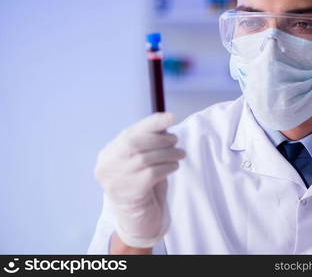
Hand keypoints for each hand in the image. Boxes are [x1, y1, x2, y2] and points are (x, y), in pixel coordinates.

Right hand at [95, 113, 185, 247]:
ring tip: (180, 154)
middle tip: (176, 140)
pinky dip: (168, 166)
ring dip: (168, 153)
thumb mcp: (140, 161)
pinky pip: (153, 173)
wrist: (138, 219)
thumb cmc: (141, 184)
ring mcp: (116, 181)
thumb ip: (147, 143)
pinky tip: (174, 166)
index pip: (130, 133)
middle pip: (135, 143)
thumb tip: (166, 122)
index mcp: (107, 155)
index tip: (171, 116)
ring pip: (145, 158)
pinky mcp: (130, 193)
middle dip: (160, 139)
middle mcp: (106, 167)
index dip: (151, 123)